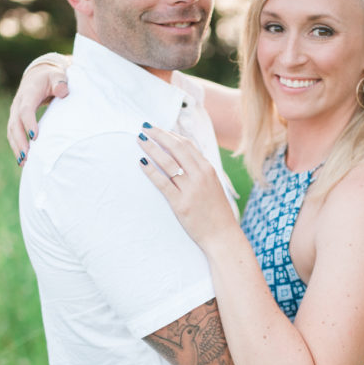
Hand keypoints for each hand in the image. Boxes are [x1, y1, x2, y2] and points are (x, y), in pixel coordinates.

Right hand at [7, 64, 68, 164]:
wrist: (38, 76)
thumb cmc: (51, 78)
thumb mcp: (58, 76)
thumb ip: (60, 83)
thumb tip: (63, 91)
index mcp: (29, 93)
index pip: (25, 109)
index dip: (28, 122)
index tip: (35, 136)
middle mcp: (18, 103)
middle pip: (15, 124)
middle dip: (20, 141)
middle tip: (27, 157)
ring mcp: (15, 112)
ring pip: (11, 131)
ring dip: (16, 147)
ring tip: (24, 163)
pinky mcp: (15, 119)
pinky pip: (13, 134)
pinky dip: (16, 146)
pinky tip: (22, 160)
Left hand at [137, 123, 237, 248]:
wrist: (223, 236)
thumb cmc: (216, 212)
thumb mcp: (213, 186)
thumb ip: (200, 171)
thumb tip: (183, 158)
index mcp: (208, 169)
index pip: (187, 145)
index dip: (170, 134)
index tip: (158, 129)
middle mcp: (200, 176)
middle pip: (176, 148)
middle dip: (159, 136)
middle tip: (145, 128)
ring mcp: (190, 189)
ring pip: (167, 162)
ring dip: (152, 148)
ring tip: (140, 141)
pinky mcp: (181, 204)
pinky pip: (163, 183)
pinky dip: (151, 171)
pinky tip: (141, 163)